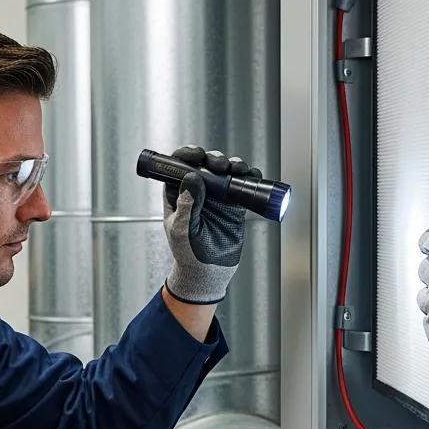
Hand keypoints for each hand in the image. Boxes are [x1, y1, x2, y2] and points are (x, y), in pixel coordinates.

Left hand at [162, 146, 256, 304]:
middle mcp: (197, 192)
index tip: (196, 154)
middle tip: (220, 165)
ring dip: (232, 164)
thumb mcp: (183, 229)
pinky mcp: (233, 205)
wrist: (208, 274)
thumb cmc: (188, 255)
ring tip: (237, 169)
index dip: (186, 155)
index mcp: (177, 194)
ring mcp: (216, 197)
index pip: (178, 166)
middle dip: (213, 158)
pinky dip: (249, 177)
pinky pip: (242, 185)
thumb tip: (192, 176)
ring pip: (225, 171)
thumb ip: (187, 204)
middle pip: (204, 164)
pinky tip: (251, 175)